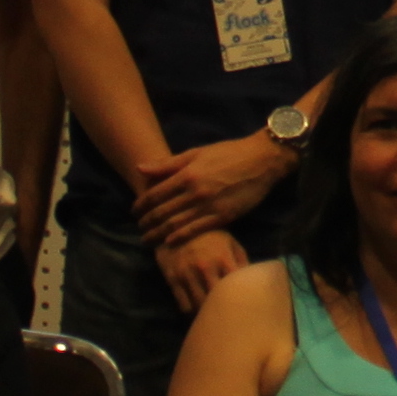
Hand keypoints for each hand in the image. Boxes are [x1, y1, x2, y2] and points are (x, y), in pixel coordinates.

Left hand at [132, 134, 289, 246]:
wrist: (262, 160)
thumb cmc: (228, 153)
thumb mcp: (197, 153)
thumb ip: (168, 164)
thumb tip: (140, 168)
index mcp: (187, 174)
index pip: (154, 194)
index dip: (141, 205)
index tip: (134, 212)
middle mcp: (195, 192)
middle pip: (162, 212)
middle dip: (146, 222)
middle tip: (138, 229)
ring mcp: (209, 206)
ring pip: (175, 224)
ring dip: (158, 234)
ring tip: (148, 239)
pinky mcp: (223, 217)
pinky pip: (195, 231)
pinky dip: (179, 238)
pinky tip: (170, 242)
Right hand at [154, 226, 247, 313]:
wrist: (177, 227)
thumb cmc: (210, 237)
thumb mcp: (230, 242)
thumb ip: (243, 261)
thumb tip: (254, 281)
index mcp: (223, 258)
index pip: (236, 286)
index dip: (240, 298)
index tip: (242, 303)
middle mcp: (205, 268)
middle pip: (218, 300)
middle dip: (223, 308)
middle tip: (227, 313)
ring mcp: (187, 274)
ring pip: (200, 306)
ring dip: (207, 312)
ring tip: (212, 313)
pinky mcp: (173, 280)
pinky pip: (184, 306)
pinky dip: (191, 311)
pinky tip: (196, 308)